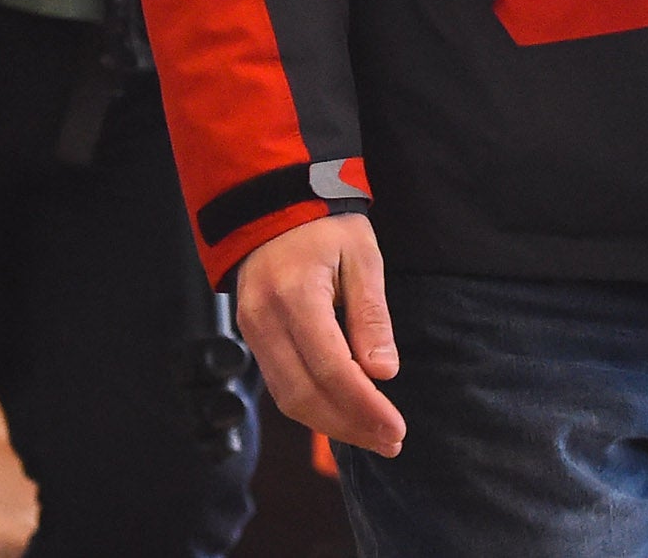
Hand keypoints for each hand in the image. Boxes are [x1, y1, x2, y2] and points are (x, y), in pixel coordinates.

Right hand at [233, 213, 405, 457]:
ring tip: (373, 436)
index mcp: (295, 295)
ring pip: (288, 399)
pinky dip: (314, 407)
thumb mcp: (361, 256)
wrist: (270, 205)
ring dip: (332, 424)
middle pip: (305, 395)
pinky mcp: (252, 338)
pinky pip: (280, 386)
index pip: (331, 368)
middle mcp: (264, 320)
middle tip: (391, 441)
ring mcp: (252, 331)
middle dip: (350, 426)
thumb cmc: (323, 224)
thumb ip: (371, 315)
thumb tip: (383, 374)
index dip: (364, 406)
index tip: (396, 428)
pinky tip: (344, 414)